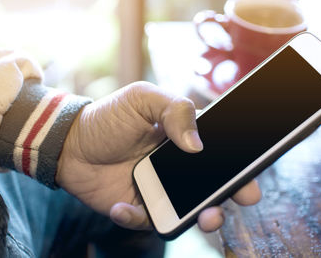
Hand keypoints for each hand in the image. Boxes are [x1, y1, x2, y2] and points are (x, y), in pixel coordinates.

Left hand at [57, 81, 260, 231]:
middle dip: (232, 194)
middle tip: (242, 197)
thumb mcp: (143, 99)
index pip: (218, 153)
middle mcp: (176, 168)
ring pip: (189, 210)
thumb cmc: (108, 117)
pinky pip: (148, 222)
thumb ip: (176, 110)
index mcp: (183, 140)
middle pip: (212, 185)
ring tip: (206, 217)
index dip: (239, 164)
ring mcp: (159, 189)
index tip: (251, 172)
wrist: (69, 142)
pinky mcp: (139, 207)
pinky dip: (138, 219)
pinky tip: (122, 207)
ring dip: (202, 216)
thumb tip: (197, 146)